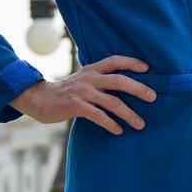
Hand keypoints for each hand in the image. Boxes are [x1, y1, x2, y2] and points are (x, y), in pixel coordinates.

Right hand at [10, 55, 155, 133]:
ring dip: (129, 114)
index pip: (115, 60)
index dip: (131, 62)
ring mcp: (83, 92)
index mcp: (92, 69)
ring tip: (140, 124)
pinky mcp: (76, 106)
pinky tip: (118, 130)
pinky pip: (98, 116)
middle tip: (153, 97)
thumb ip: (99, 80)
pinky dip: (111, 123)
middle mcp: (89, 78)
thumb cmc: (65, 92)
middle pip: (119, 81)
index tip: (147, 68)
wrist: (39, 98)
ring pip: (112, 102)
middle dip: (138, 89)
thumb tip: (124, 87)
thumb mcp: (82, 80)